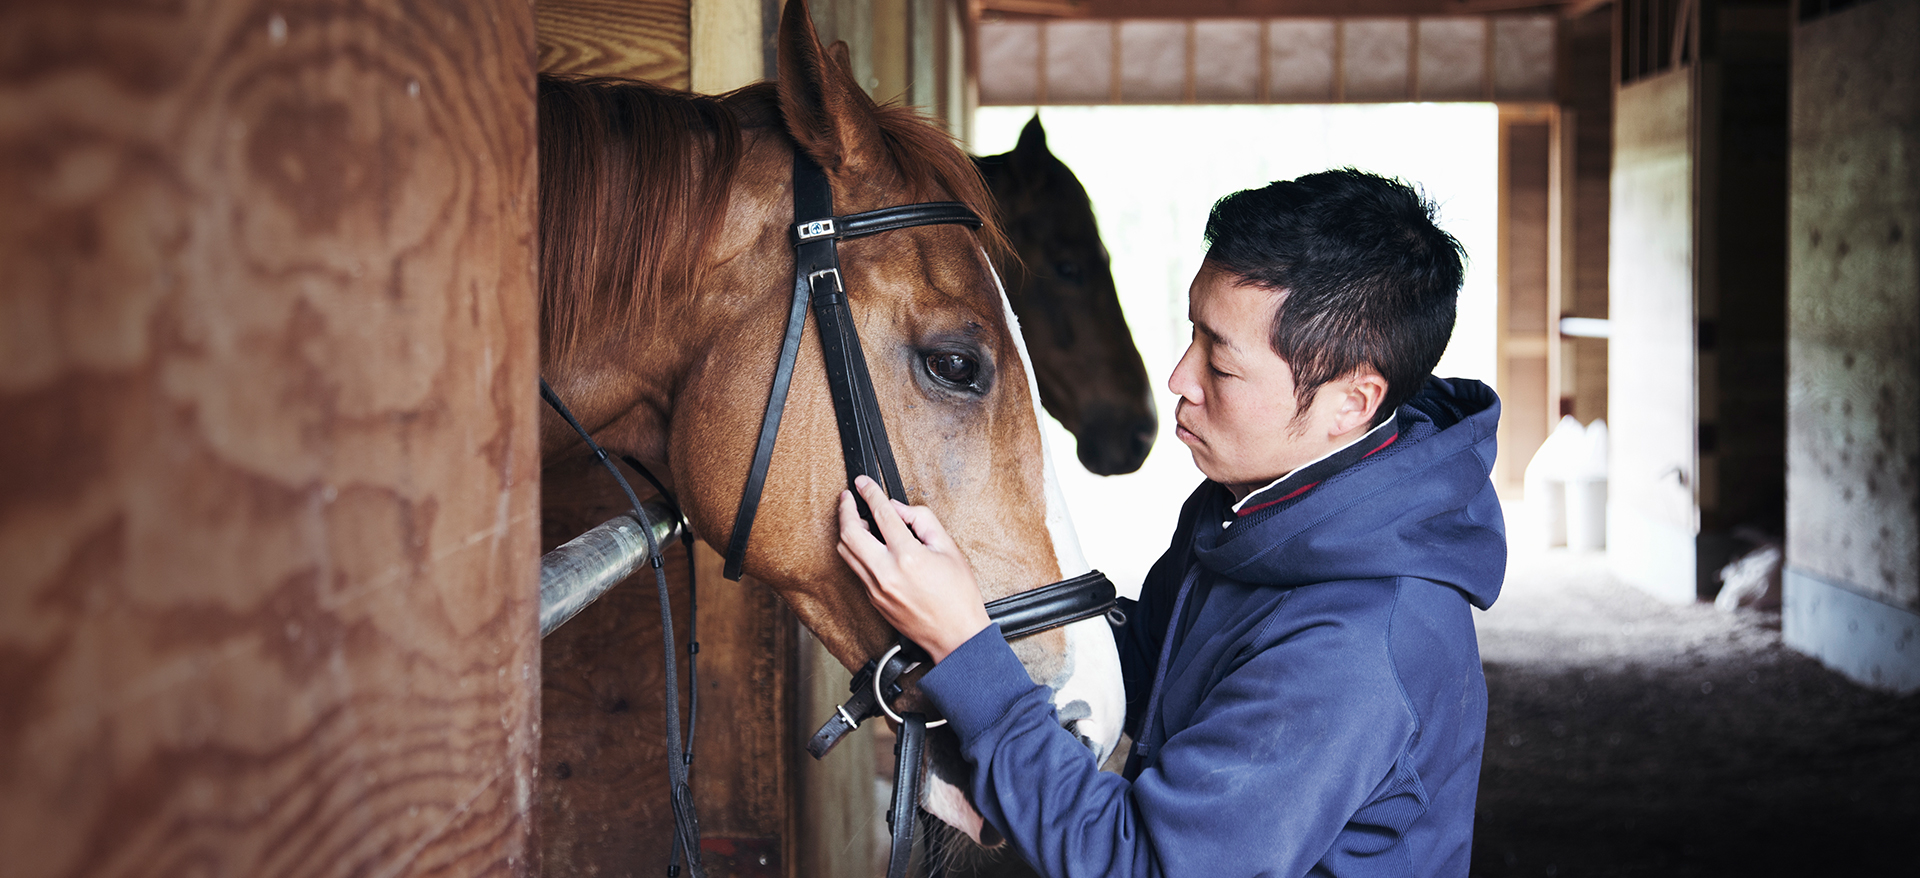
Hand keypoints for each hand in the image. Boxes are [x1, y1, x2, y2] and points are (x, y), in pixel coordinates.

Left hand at [836, 475, 990, 662]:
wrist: (956, 636)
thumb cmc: (958, 596)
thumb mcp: (949, 548)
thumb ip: (922, 520)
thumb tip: (898, 509)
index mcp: (907, 557)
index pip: (881, 514)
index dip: (870, 492)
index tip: (863, 482)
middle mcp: (886, 573)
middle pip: (849, 532)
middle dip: (845, 509)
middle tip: (848, 497)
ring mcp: (876, 589)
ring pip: (846, 552)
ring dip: (846, 530)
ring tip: (857, 519)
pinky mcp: (873, 599)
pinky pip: (856, 568)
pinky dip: (856, 550)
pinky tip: (867, 543)